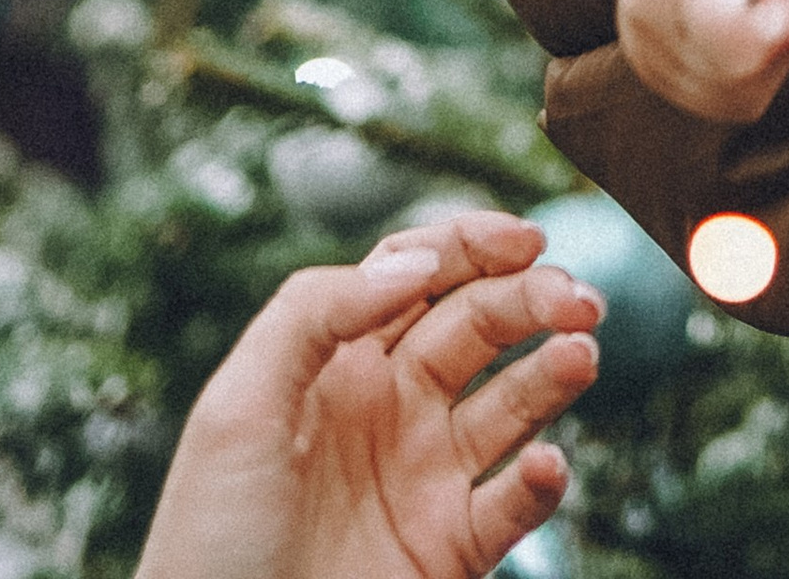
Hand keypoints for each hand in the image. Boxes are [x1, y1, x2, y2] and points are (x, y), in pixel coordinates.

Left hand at [134, 205, 600, 578]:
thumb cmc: (206, 541)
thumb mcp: (236, 408)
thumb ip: (316, 312)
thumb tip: (416, 259)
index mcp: (337, 364)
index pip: (419, 274)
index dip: (474, 246)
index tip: (527, 240)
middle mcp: (390, 409)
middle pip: (479, 325)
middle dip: (535, 298)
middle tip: (579, 299)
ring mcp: (425, 477)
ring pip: (513, 403)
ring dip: (554, 372)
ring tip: (582, 355)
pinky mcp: (449, 549)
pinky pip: (514, 505)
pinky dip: (543, 483)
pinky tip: (547, 465)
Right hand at [615, 0, 788, 120]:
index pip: (734, 39)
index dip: (778, 19)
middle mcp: (643, 7)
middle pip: (737, 77)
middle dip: (775, 39)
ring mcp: (639, 42)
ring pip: (731, 98)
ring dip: (765, 62)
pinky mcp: (649, 68)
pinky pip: (720, 103)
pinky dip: (747, 76)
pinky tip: (741, 25)